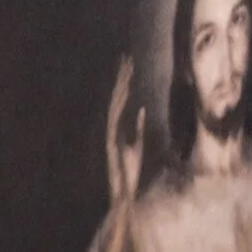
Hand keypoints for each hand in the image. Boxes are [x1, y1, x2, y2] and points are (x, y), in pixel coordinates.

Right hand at [103, 55, 141, 212]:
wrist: (123, 192)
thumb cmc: (130, 171)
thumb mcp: (138, 145)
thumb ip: (138, 129)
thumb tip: (140, 111)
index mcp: (118, 128)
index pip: (121, 101)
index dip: (125, 84)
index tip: (130, 68)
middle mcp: (112, 128)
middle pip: (117, 99)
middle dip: (122, 79)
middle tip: (127, 60)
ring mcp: (110, 134)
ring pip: (115, 105)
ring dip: (121, 88)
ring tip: (126, 71)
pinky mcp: (111, 142)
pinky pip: (115, 119)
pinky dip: (119, 106)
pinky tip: (124, 92)